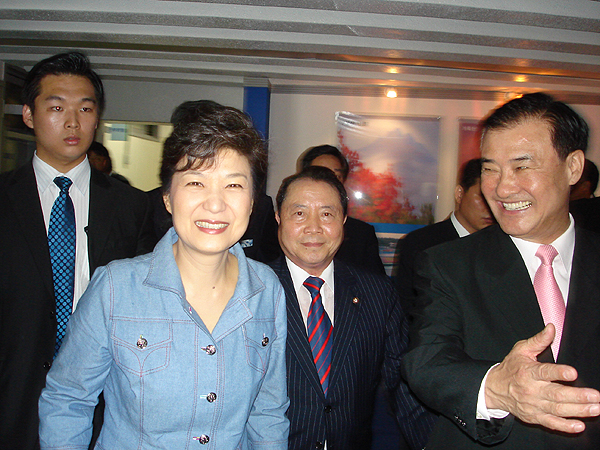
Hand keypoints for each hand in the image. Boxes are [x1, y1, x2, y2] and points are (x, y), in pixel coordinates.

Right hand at [485, 324, 599, 432]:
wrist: (494, 388)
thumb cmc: (511, 368)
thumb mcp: (521, 350)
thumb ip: (538, 340)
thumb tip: (552, 328)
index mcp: (528, 371)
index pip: (544, 372)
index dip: (558, 373)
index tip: (572, 373)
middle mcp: (531, 389)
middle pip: (556, 394)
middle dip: (577, 396)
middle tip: (595, 396)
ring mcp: (533, 405)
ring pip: (558, 409)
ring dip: (578, 410)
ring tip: (595, 409)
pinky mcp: (534, 416)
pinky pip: (551, 423)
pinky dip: (565, 426)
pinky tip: (578, 425)